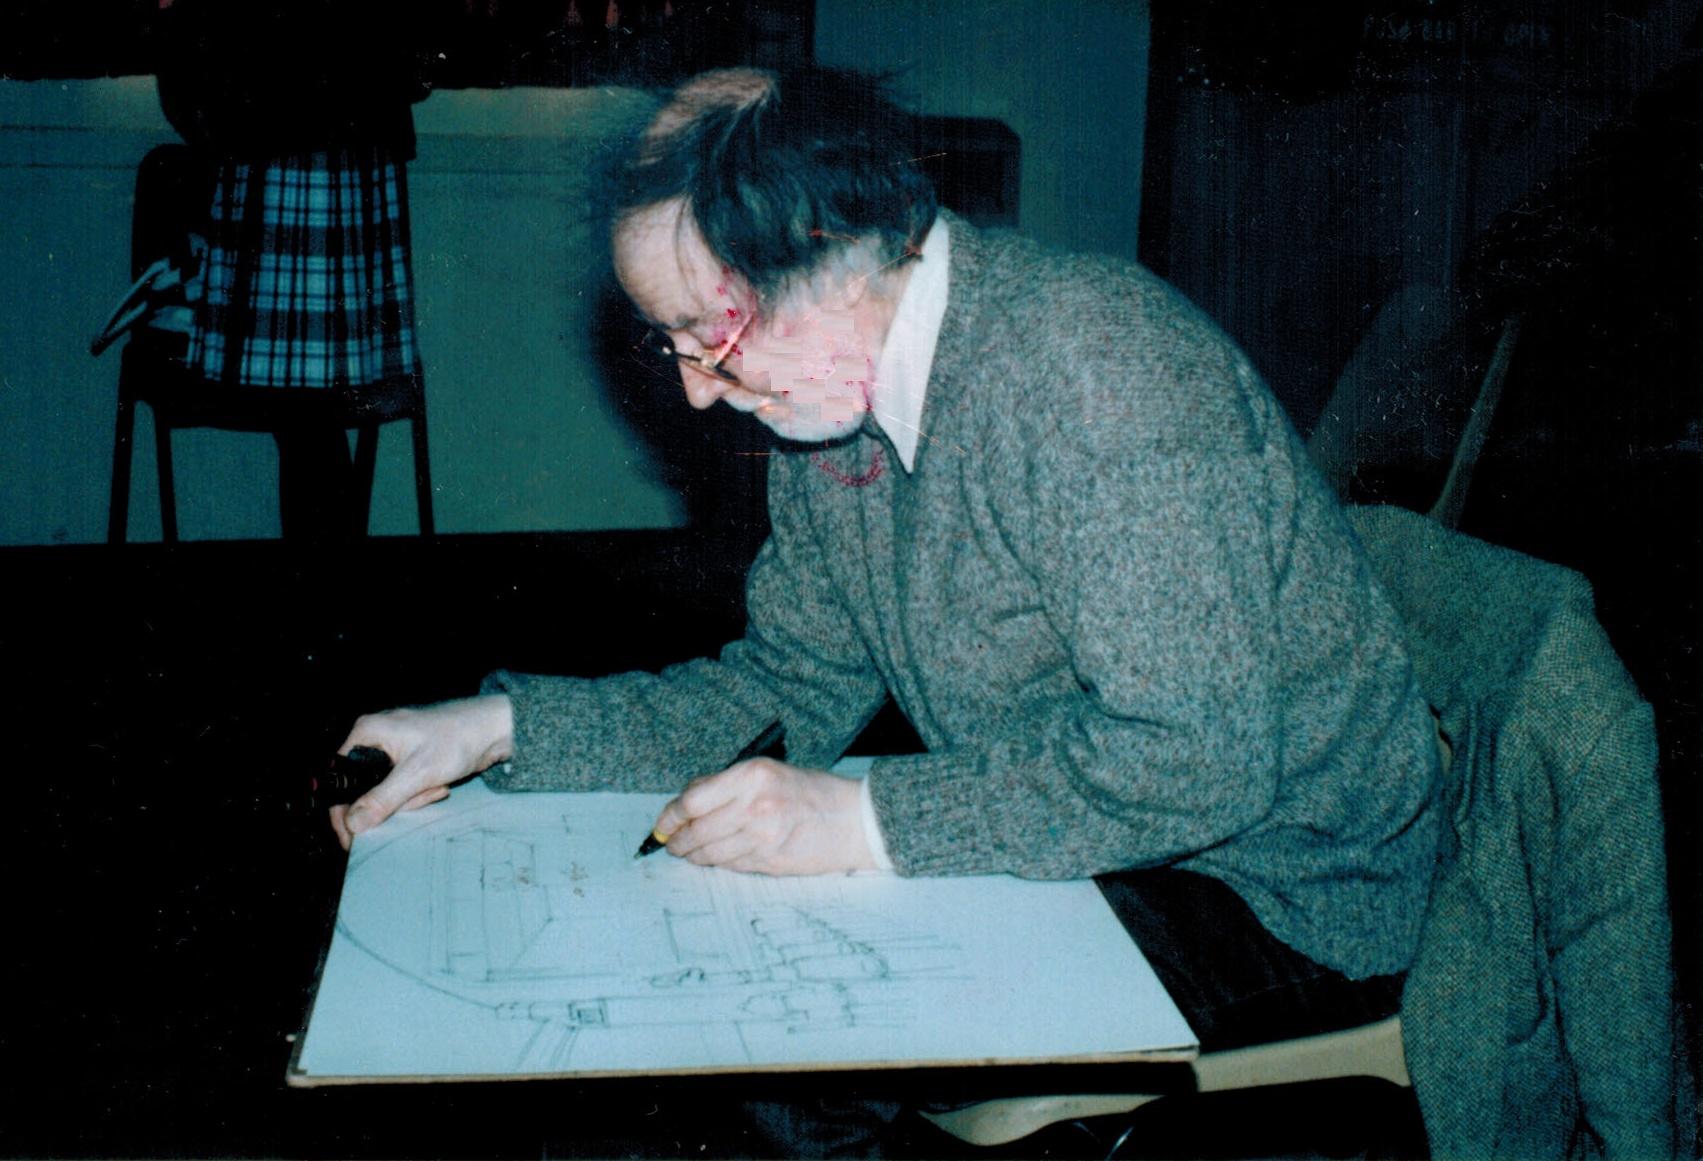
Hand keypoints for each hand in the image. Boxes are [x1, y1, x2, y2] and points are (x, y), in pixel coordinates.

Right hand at [328, 694, 513, 850]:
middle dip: (395, 802)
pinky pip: (403, 789)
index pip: (340, 781)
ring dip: (412, 798)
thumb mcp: (418, 772)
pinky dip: (421, 793)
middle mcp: (375, 739)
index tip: (353, 839)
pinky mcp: (410, 760)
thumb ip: (383, 799)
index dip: (344, 812)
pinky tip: (440, 784)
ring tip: (436, 785)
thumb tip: (353, 823)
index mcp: (367, 733)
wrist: (496, 729)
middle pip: (364, 791)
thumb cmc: (459, 738)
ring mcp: (393, 750)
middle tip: (421, 794)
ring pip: (386, 794)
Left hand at [652, 759, 874, 875]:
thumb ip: (726, 784)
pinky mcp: (768, 862)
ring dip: (693, 856)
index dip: (670, 816)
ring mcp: (761, 837)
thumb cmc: (812, 792)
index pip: (693, 800)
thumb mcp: (768, 772)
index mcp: (751, 776)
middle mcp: (754, 806)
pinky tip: (715, 857)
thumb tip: (686, 801)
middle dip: (676, 841)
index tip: (663, 823)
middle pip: (696, 831)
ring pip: (709, 853)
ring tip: (687, 853)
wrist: (854, 821)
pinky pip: (729, 865)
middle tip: (669, 843)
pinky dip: (717, 863)